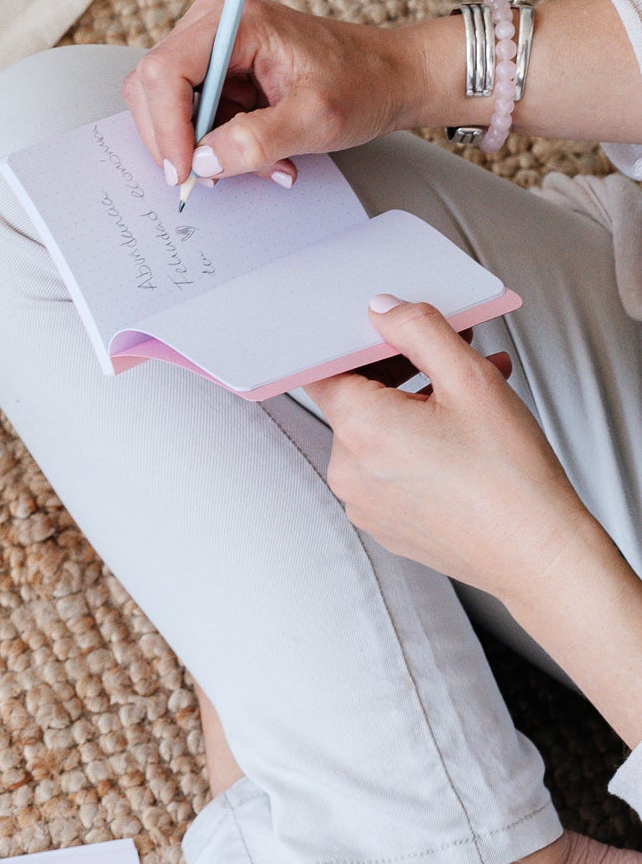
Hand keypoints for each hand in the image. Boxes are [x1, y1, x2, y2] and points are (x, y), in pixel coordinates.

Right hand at [121, 0, 420, 187]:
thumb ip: (257, 141)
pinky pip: (192, 116)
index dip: (165, 127)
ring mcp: (211, 47)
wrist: (390, 76)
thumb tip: (203, 161)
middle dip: (180, 140)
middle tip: (214, 176)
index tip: (183, 171)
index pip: (165, 71)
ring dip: (205, 147)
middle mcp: (213, 24)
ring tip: (261, 162)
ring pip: (168, 107)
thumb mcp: (316, 119)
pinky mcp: (218, 71)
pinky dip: (219, 145)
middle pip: (152, 88)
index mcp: (236, 21)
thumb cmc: (362, 82)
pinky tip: (262, 153)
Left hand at [307, 298, 587, 603]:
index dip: (359, 344)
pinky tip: (465, 438)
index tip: (393, 335)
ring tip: (476, 398)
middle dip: (403, 372)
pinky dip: (418, 447)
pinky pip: (390, 470)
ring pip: (378, 435)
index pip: (326, 369)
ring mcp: (364, 503)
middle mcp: (348, 471)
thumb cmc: (508, 477)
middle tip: (453, 356)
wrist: (537, 553)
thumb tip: (383, 311)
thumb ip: (419, 330)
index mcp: (358, 430)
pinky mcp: (385, 524)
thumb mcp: (469, 378)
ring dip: (418, 407)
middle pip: (357, 400)